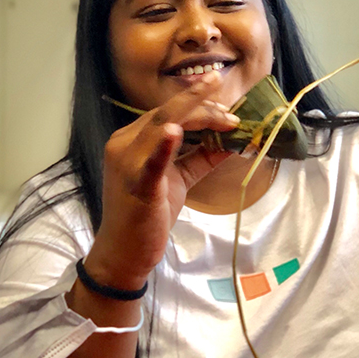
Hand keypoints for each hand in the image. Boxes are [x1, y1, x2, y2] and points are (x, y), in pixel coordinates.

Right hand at [88, 72, 238, 288]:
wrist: (124, 252)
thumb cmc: (148, 214)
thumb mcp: (178, 179)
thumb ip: (201, 158)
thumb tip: (232, 142)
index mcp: (132, 139)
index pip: (167, 112)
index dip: (198, 105)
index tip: (227, 109)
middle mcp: (124, 142)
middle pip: (167, 113)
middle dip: (203, 106)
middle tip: (233, 113)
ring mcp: (127, 162)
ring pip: (163, 125)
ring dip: (199, 118)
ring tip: (227, 118)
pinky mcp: (136, 184)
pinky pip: (151, 161)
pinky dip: (165, 145)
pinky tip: (175, 131)